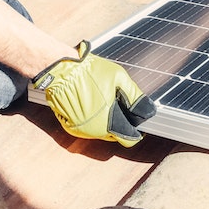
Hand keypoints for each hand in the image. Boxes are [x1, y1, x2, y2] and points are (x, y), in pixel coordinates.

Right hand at [31, 41, 155, 146]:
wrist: (61, 69)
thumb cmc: (89, 71)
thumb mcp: (119, 78)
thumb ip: (135, 97)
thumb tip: (148, 110)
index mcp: (108, 122)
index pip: (128, 139)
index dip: (134, 129)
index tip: (136, 120)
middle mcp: (94, 131)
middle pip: (114, 134)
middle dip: (119, 121)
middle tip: (117, 102)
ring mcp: (80, 130)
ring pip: (101, 131)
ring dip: (105, 119)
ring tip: (102, 98)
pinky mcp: (70, 126)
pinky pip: (87, 127)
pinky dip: (92, 118)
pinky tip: (91, 101)